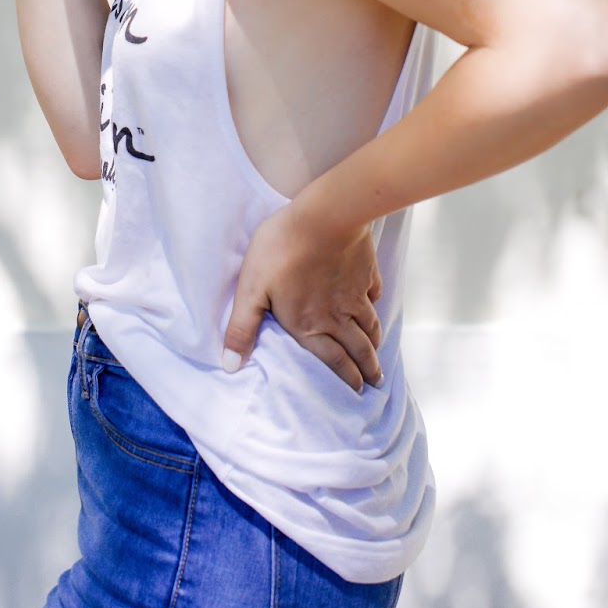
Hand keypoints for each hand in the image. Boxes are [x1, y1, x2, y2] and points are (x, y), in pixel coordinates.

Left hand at [222, 204, 383, 392]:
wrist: (324, 216)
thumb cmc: (281, 250)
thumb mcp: (251, 289)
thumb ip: (242, 328)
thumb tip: (230, 367)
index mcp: (308, 325)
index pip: (331, 360)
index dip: (345, 378)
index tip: (358, 391)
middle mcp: (336, 316)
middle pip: (357, 348)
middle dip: (367, 368)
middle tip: (375, 382)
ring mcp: (355, 293)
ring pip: (369, 325)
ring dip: (374, 343)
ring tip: (377, 352)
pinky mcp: (366, 271)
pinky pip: (374, 293)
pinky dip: (375, 304)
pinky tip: (374, 303)